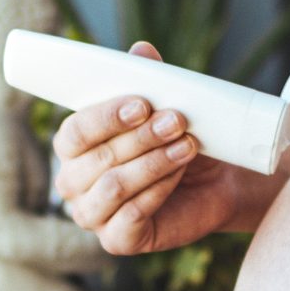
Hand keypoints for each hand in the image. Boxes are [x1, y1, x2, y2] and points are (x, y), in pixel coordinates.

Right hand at [50, 40, 261, 255]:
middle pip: (96, 159)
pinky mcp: (117, 240)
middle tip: (177, 120)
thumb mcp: (164, 105)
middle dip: (140, 138)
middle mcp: (73, 182)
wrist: (217, 180)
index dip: (106, 117)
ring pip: (113, 186)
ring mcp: (91, 214)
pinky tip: (179, 173)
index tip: (142, 103)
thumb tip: (141, 50)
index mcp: (73, 147)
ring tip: (187, 145)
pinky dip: (158, 191)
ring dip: (153, 163)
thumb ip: (148, 78)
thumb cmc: (178, 138)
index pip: (74, 132)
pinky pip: (130, 216)